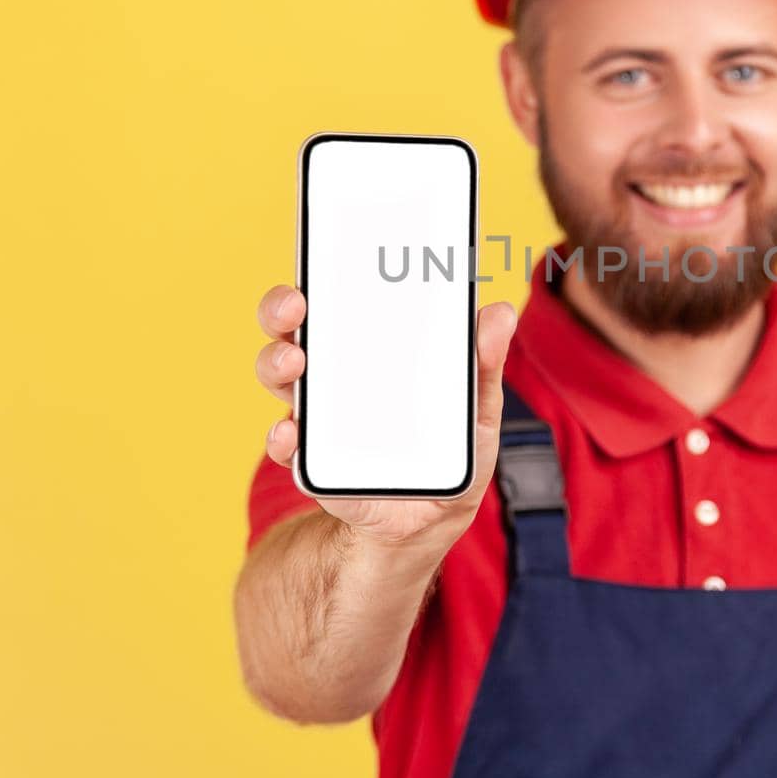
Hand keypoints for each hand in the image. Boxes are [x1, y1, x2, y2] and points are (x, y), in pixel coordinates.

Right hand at [255, 285, 517, 555]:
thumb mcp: (477, 408)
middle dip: (283, 310)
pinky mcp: (313, 463)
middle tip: (296, 305)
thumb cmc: (451, 454)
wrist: (429, 523)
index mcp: (370, 349)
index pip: (337, 299)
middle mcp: (333, 375)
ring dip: (278, 363)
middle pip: (293, 329)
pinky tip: (290, 434)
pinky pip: (286, 445)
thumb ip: (484, 364)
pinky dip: (282, 438)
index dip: (321, 273)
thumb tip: (498, 312)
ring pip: (282, 377)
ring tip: (295, 362)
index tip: (323, 254)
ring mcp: (318, 417)